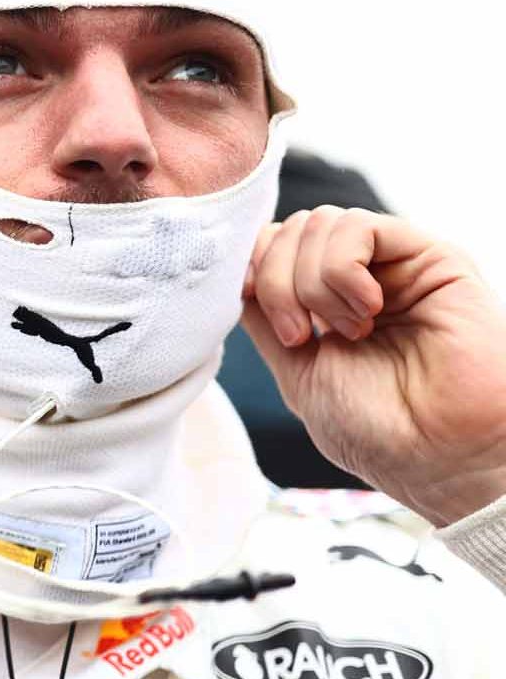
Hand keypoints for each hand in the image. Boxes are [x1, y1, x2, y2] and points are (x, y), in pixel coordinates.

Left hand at [240, 206, 505, 525]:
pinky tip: (366, 311)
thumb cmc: (375, 429)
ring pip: (320, 223)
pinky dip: (341, 267)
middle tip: (300, 335)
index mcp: (328, 306)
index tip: (256, 309)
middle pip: (290, 231)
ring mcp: (395, 266)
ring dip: (312, 281)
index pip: (272, 248)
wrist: (439, 455)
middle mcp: (363, 280)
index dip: (251, 268)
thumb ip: (266, 319)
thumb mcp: (297, 371)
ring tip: (348, 331)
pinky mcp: (431, 257)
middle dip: (275, 279)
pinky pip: (359, 227)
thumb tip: (239, 274)